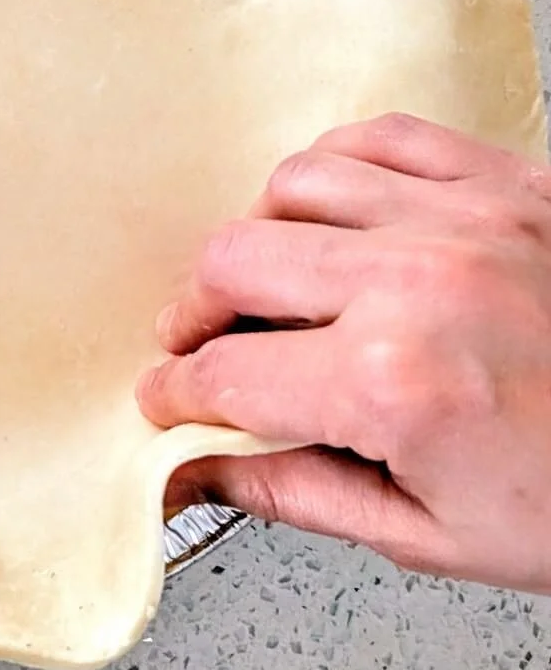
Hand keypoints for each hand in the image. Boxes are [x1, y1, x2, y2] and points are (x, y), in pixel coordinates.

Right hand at [141, 113, 550, 594]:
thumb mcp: (430, 533)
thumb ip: (291, 491)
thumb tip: (197, 474)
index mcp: (394, 384)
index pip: (226, 375)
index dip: (175, 392)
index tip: (165, 396)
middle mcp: (417, 281)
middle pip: (232, 261)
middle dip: (192, 314)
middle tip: (198, 345)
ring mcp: (464, 215)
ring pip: (292, 184)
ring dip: (256, 236)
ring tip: (266, 277)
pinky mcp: (505, 178)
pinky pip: (374, 136)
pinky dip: (332, 170)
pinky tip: (330, 211)